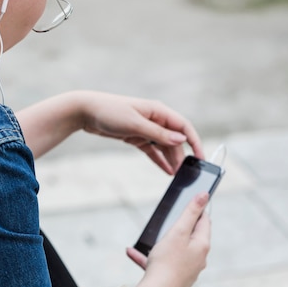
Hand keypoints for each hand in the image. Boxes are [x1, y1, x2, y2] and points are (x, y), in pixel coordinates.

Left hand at [78, 91, 203, 173]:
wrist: (86, 111)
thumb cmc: (110, 111)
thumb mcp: (135, 124)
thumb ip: (158, 133)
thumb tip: (181, 139)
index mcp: (158, 111)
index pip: (184, 126)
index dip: (195, 142)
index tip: (201, 158)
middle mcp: (155, 119)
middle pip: (175, 139)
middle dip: (181, 156)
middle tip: (186, 175)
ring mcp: (146, 128)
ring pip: (164, 146)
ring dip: (171, 160)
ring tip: (177, 176)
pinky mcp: (136, 136)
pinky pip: (152, 150)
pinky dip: (159, 160)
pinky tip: (166, 171)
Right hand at [128, 193, 210, 286]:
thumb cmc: (167, 263)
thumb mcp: (179, 231)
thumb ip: (191, 212)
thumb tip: (204, 195)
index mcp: (201, 245)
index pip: (204, 220)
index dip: (196, 209)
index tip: (186, 202)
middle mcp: (197, 257)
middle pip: (190, 235)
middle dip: (178, 225)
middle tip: (167, 218)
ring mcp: (186, 268)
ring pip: (173, 248)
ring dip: (160, 240)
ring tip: (149, 236)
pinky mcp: (173, 276)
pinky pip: (160, 261)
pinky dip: (148, 255)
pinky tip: (132, 251)